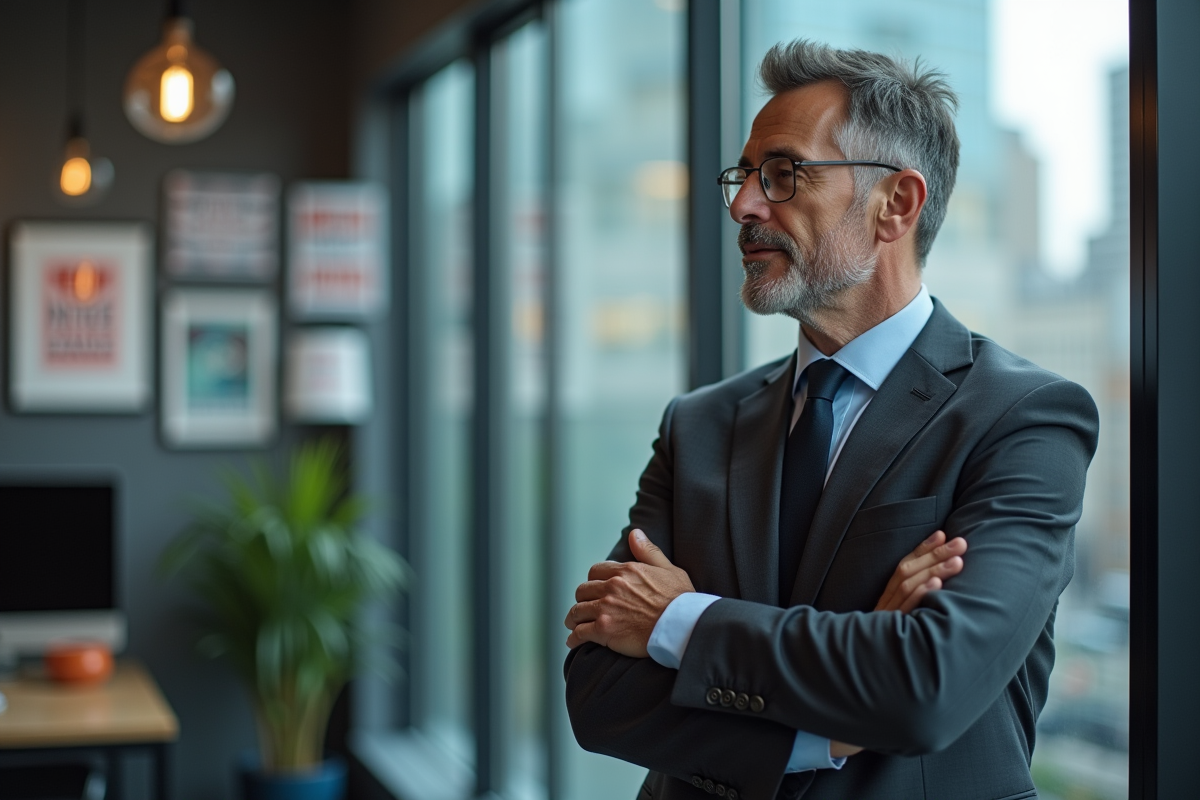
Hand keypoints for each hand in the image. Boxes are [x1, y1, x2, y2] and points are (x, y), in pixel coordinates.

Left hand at [564, 529, 694, 656]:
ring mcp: (606, 608)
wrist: (682, 626)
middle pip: (582, 591)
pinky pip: (580, 633)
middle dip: (583, 599)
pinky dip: (575, 638)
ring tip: (575, 625)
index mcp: (625, 571)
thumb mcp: (668, 569)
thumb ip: (648, 551)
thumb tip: (634, 533)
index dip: (594, 581)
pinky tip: (575, 641)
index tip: (596, 590)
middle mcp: (612, 587)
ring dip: (575, 619)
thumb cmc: (680, 600)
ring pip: (577, 611)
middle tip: (585, 608)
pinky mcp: (604, 630)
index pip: (595, 572)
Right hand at [830, 530, 967, 758]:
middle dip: (935, 555)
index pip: (903, 568)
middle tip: (961, 541)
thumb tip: (934, 591)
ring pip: (910, 588)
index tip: (942, 532)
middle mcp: (885, 607)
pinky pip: (906, 613)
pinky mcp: (890, 636)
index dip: (922, 549)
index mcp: (885, 602)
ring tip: (958, 559)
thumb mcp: (888, 630)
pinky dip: (922, 597)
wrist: (850, 683)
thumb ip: (903, 610)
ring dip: (935, 571)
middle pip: (909, 573)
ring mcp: (887, 621)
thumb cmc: (874, 658)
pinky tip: (938, 587)